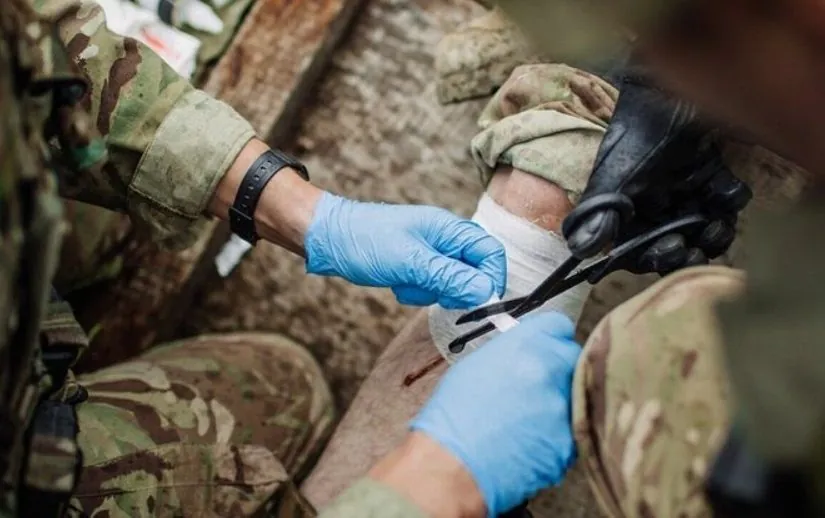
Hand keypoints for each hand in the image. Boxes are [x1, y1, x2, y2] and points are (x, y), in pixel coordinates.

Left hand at [305, 193, 506, 308]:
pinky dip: (415, 291)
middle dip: (452, 288)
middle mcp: (444, 239)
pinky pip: (430, 287)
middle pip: (473, 272)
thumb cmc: (365, 242)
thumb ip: (449, 277)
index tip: (479, 301)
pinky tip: (395, 283)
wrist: (326, 239)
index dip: (490, 278)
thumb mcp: (410, 262)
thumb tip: (486, 291)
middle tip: (429, 289)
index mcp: (449, 228)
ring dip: (429, 291)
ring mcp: (429, 253)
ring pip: (450, 284)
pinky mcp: (415, 265)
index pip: (490, 253)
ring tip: (403, 282)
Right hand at [411, 313, 580, 515]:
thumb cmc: (452, 417)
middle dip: (558, 370)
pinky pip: (570, 433)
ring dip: (557, 405)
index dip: (550, 339)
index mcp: (525, 345)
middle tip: (535, 388)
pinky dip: (553, 438)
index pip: (559, 326)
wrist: (450, 465)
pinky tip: (526, 443)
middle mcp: (549, 371)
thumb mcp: (476, 366)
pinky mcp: (568, 444)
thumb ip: (512, 352)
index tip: (545, 348)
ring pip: (574, 397)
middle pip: (572, 359)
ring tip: (524, 421)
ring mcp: (562, 408)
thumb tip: (529, 351)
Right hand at [562, 68, 751, 273]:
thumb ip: (600, 215)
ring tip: (718, 223)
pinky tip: (724, 188)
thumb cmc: (634, 136)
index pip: (639, 251)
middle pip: (676, 245)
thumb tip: (581, 251)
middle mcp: (656, 207)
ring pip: (704, 228)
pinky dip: (729, 199)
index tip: (673, 251)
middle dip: (690, 251)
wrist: (663, 89)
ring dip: (715, 233)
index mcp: (628, 212)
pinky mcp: (711, 174)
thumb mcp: (614, 178)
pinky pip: (726, 199)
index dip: (656, 259)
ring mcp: (685, 191)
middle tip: (698, 245)